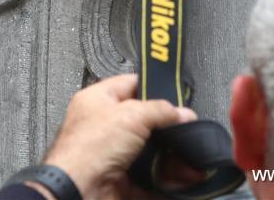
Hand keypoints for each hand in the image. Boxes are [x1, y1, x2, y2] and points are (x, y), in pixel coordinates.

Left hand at [28, 74, 195, 199]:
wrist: (79, 192)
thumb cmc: (87, 149)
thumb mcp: (131, 115)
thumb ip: (160, 110)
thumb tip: (180, 112)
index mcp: (98, 100)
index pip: (131, 85)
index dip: (154, 88)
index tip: (177, 96)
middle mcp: (104, 127)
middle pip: (145, 123)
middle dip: (170, 130)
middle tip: (190, 132)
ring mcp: (113, 156)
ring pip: (151, 153)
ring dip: (175, 158)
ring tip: (194, 160)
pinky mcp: (121, 182)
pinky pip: (151, 179)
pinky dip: (169, 180)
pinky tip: (185, 179)